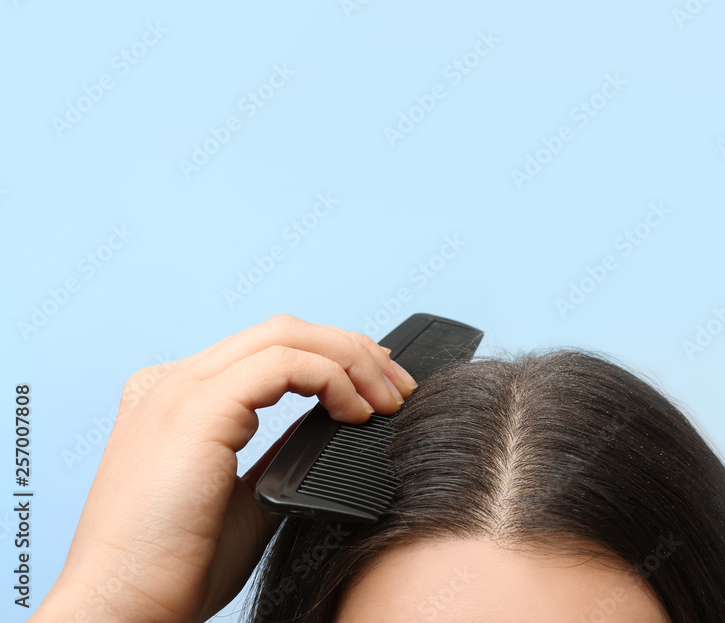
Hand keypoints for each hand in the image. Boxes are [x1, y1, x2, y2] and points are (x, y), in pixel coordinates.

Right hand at [31, 315, 417, 622]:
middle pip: (284, 330)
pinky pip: (284, 364)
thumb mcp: (246, 497)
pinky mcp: (197, 408)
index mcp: (179, 397)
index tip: (378, 388)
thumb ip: (280, 454)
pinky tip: (355, 413)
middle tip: (400, 387)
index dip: (333, 356)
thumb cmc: (176, 566)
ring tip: (390, 400)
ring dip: (352, 361)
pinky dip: (331, 378)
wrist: (124, 607)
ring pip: (288, 335)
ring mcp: (182, 388)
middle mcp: (175, 381)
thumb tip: (330, 431)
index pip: (269, 349)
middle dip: (354, 351)